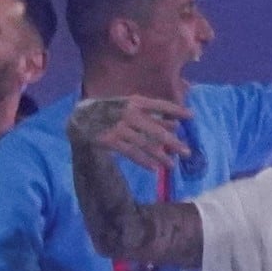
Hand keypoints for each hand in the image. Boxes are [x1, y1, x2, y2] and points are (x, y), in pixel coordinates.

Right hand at [68, 94, 193, 173]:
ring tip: (172, 165)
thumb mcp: (128, 104)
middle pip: (156, 130)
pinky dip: (143, 161)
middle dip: (173, 142)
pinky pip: (131, 153)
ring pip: (145, 144)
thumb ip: (149, 113)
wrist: (79, 117)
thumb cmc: (107, 110)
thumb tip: (174, 125)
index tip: (191, 117)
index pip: (161, 105)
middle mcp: (130, 114)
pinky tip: (154, 168)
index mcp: (135, 101)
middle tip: (187, 152)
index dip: (177, 110)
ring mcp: (120, 128)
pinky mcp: (111, 141)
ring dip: (160, 156)